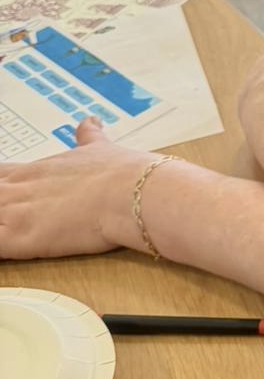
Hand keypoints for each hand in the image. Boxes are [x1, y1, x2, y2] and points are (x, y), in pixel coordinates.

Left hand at [0, 117, 143, 259]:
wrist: (136, 194)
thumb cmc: (123, 174)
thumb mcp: (101, 149)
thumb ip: (89, 137)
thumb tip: (90, 123)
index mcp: (33, 170)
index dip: (2, 186)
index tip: (10, 195)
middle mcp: (20, 189)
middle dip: (0, 206)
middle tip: (13, 216)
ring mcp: (17, 214)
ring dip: (0, 224)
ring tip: (16, 231)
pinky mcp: (23, 239)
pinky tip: (9, 256)